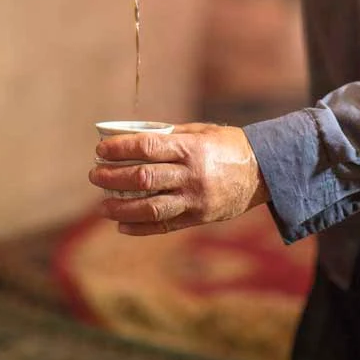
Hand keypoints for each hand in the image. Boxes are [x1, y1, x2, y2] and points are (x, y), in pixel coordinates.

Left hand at [88, 123, 270, 234]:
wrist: (264, 171)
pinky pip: (165, 225)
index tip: (100, 150)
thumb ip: (171, 136)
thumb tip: (135, 139)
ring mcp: (195, 199)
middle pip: (143, 177)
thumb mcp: (202, 132)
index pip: (147, 147)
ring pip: (150, 207)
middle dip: (114, 177)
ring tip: (102, 205)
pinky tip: (122, 225)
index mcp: (191, 148)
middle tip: (95, 175)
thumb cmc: (229, 145)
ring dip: (122, 207)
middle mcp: (191, 174)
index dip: (120, 149)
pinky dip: (140, 227)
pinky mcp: (199, 217)